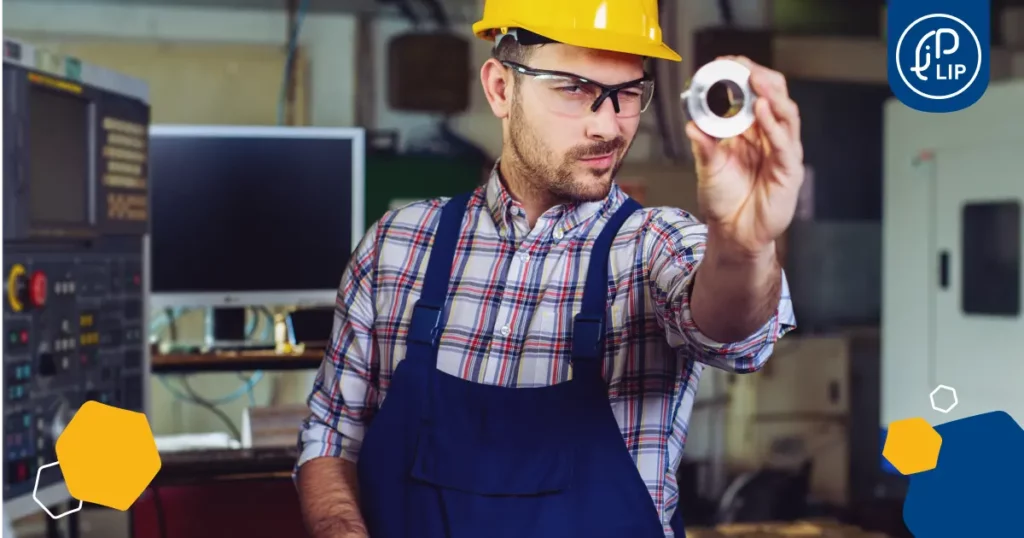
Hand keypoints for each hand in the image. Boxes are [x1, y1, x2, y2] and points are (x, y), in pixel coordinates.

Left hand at [686, 56, 803, 258]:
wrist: (733, 233)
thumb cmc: (724, 200)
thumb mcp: (708, 167)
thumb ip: (703, 145)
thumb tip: (691, 123)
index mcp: (753, 132)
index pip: (756, 94)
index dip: (745, 76)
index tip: (728, 62)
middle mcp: (771, 138)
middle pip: (776, 98)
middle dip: (761, 78)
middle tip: (744, 66)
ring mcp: (783, 153)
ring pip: (785, 115)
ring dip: (771, 95)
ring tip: (755, 80)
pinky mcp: (789, 172)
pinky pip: (785, 144)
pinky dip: (773, 125)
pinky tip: (762, 111)